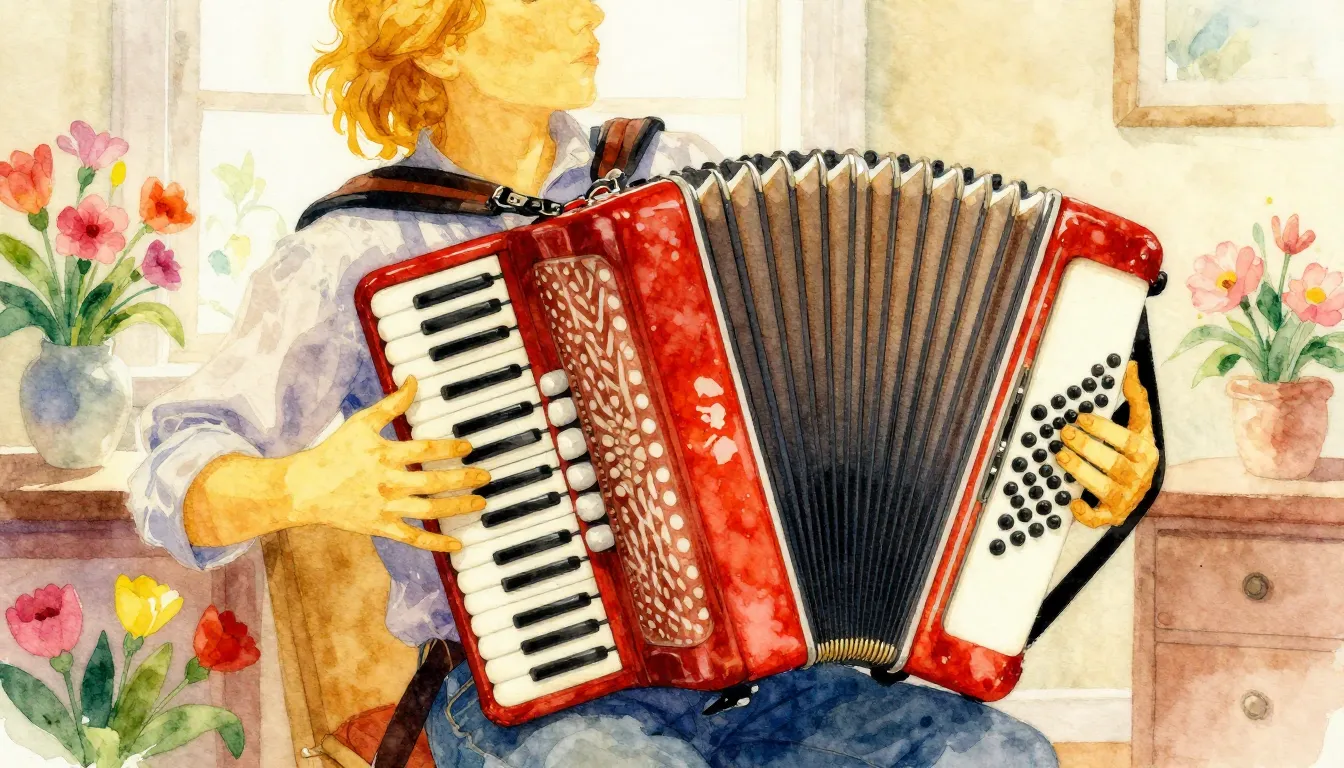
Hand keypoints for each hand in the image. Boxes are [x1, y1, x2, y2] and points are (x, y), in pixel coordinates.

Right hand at [284, 376, 489, 551]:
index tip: (468, 447)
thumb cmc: (334, 452)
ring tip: (480, 502)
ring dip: (457, 507)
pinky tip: (458, 545)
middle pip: (433, 482)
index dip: (449, 448)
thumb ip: (392, 404)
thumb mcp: (362, 422)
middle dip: (463, 479)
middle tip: (485, 476)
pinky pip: (413, 538)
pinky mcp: (381, 528)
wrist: (305, 489)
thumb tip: (414, 381)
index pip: (424, 451)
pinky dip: (436, 543)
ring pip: (429, 510)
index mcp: (384, 455)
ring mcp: (385, 508)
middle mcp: (388, 483)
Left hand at [1053, 361, 1158, 527]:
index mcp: (1147, 452)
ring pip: (1105, 487)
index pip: (1129, 440)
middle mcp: (1140, 476)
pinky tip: (1072, 501)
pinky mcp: (1114, 515)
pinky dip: (1086, 513)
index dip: (1105, 428)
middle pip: (1114, 463)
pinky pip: (1100, 518)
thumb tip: (1131, 367)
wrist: (1144, 491)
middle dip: (1088, 447)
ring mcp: (1127, 497)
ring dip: (1082, 471)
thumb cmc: (1135, 454)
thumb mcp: (1140, 427)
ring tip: (1061, 455)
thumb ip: (1136, 399)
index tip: (1080, 416)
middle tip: (1065, 433)